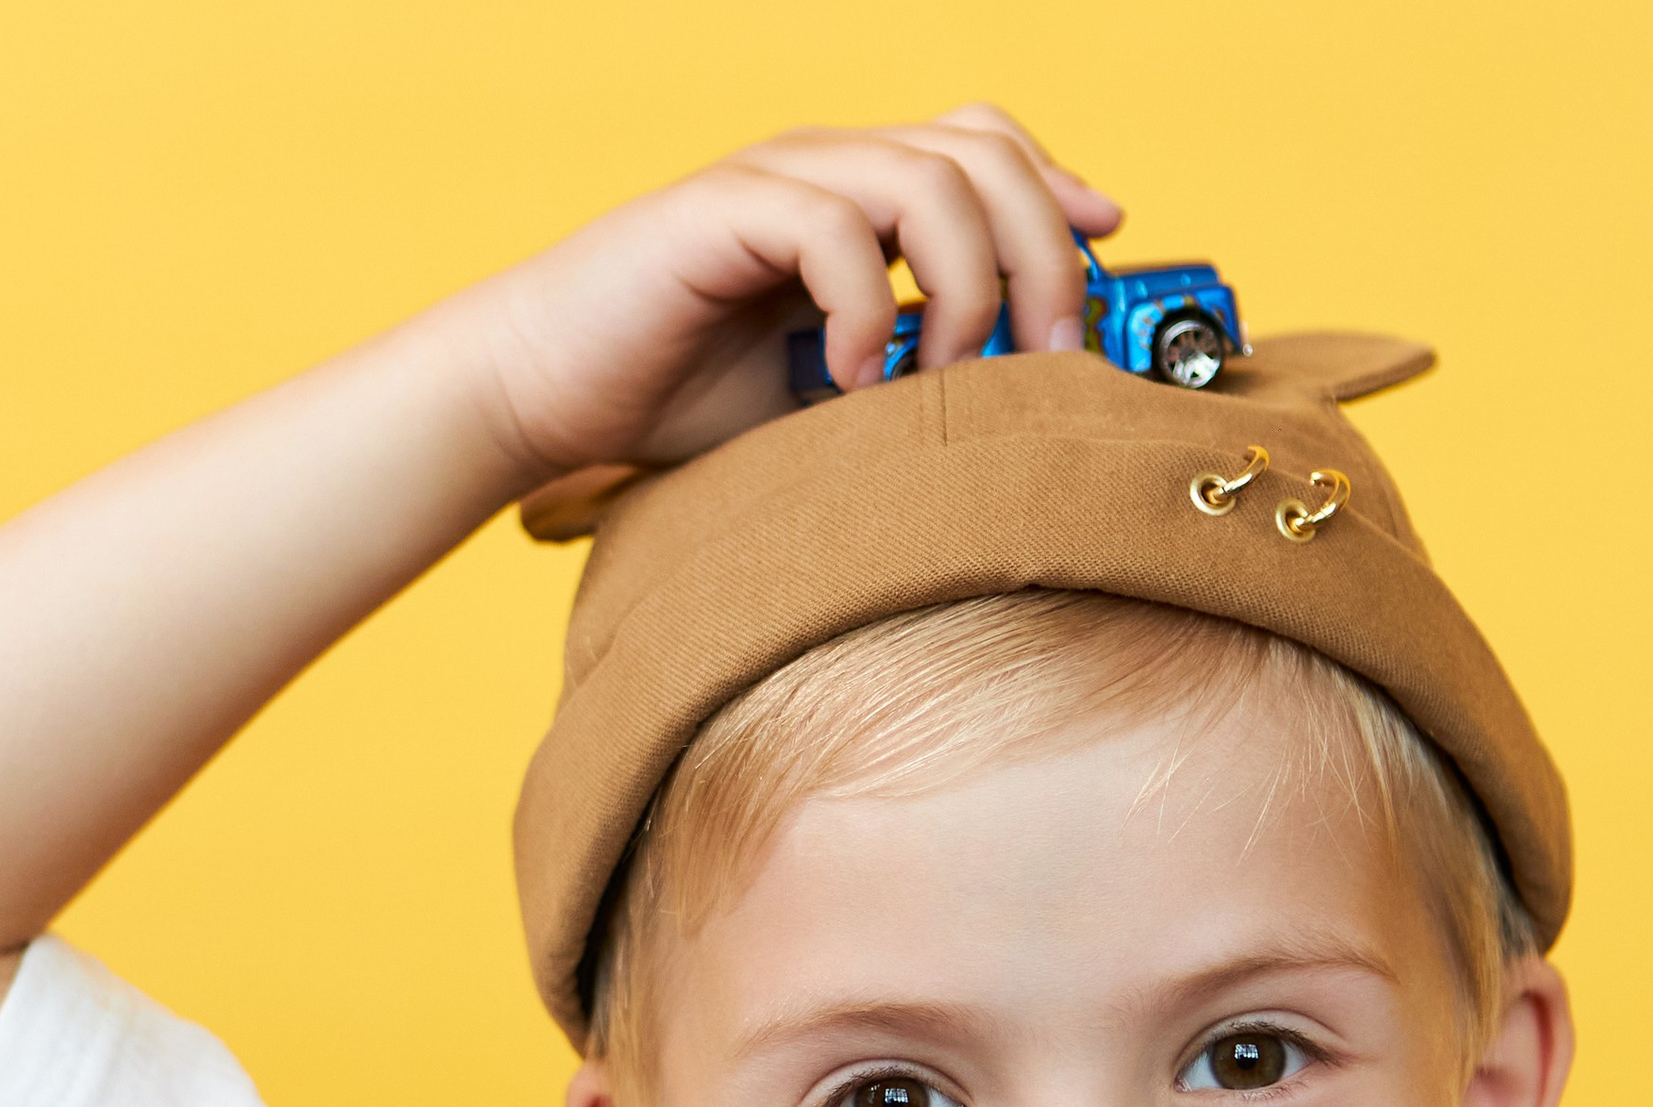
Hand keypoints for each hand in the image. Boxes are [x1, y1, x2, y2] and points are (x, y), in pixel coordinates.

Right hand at [463, 106, 1122, 479]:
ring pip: (928, 179)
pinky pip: (834, 225)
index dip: (1058, 196)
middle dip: (1040, 256)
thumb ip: (910, 377)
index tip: (1105, 268)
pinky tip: (852, 381)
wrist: (548, 392)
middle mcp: (826, 167)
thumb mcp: (827, 399)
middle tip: (1040, 359)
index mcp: (857, 196)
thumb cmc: (679, 401)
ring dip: (964, 286)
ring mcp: (776, 179)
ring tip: (942, 374)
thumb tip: (1016, 410)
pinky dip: (865, 306)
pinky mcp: (720, 210)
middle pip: (984, 153)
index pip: (989, 150)